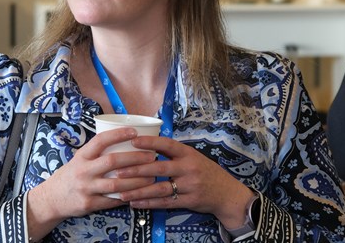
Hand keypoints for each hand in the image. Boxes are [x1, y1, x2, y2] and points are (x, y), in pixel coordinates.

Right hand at [26, 127, 156, 237]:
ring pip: (116, 184)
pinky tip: (139, 194)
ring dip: (137, 181)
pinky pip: (113, 201)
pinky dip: (127, 197)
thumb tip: (123, 141)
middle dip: (135, 158)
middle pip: (112, 161)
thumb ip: (97, 153)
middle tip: (151, 156)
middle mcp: (83, 170)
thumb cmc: (70, 175)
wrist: (52, 198)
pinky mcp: (89, 204)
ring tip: (151, 177)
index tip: (134, 132)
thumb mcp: (79, 159)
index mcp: (82, 156)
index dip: (118, 134)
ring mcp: (86, 188)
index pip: (100, 140)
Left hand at [117, 136, 253, 228]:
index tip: (132, 141)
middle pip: (160, 168)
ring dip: (139, 191)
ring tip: (122, 193)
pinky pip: (166, 202)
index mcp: (188, 153)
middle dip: (137, 170)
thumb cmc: (205, 171)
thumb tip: (146, 145)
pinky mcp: (190, 201)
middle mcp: (189, 168)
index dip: (150, 142)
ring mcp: (190, 185)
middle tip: (118, 172)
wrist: (226, 193)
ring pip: (160, 188)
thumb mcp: (193, 157)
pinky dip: (149, 203)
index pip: (166, 144)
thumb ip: (173, 153)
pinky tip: (136, 203)